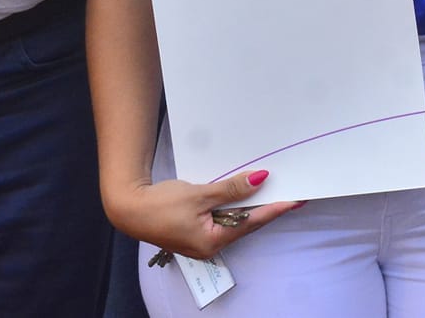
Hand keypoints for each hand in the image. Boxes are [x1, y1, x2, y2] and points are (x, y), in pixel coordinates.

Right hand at [108, 168, 298, 262]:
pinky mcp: (195, 230)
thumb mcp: (199, 194)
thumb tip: (260, 180)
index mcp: (213, 241)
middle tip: (288, 191)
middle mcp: (210, 244)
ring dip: (248, 204)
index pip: (252, 222)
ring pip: (233, 220)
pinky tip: (241, 194)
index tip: (297, 199)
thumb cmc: (160, 204)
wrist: (128, 208)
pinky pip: (221, 218)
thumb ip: (231, 189)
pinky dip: (232, 205)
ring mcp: (202, 239)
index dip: (275, 209)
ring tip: (270, 189)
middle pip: (244, 223)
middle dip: (264, 206)